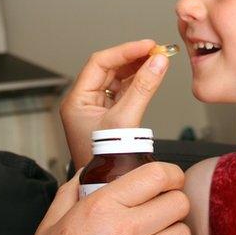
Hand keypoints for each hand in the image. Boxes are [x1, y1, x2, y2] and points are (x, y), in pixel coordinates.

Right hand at [13, 163, 191, 234]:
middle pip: (179, 203)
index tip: (169, 178)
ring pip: (183, 233)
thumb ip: (72, 191)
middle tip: (160, 207)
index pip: (157, 175)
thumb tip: (88, 173)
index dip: (170, 173)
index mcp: (102, 207)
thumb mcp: (51, 222)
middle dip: (172, 201)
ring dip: (173, 231)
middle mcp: (125, 231)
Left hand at [60, 39, 170, 168]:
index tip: (147, 46)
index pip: (100, 63)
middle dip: (133, 58)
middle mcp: (84, 102)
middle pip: (109, 69)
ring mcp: (97, 109)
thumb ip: (143, 88)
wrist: (107, 188)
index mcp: (77, 100)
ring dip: (137, 69)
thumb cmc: (106, 162)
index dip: (125, 51)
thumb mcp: (124, 120)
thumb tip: (158, 62)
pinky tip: (151, 75)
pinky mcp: (110, 117)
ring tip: (158, 60)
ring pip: (117, 79)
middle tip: (156, 51)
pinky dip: (138, 83)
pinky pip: (124, 92)